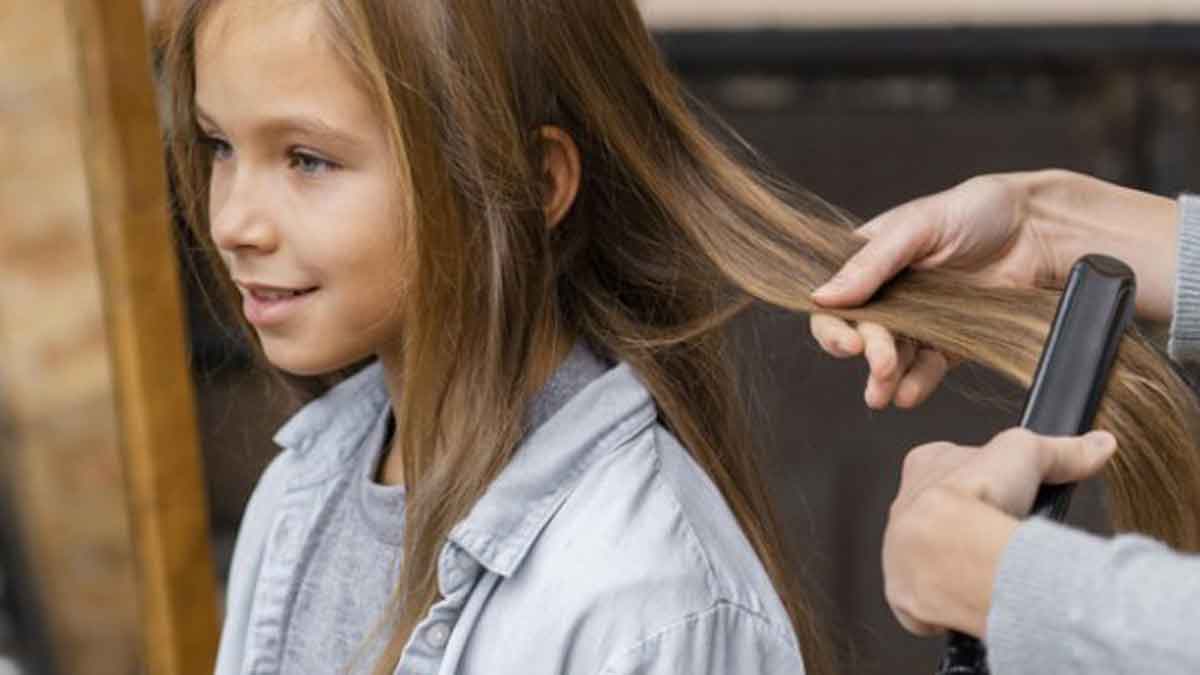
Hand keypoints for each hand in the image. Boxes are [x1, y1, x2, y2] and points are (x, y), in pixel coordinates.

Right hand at [810, 170, 1178, 409]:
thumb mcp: (917, 227)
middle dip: (868, 355)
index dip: (833, 327)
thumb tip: (823, 297)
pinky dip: (915, 384)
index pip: (834, 302)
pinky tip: (909, 393)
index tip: (850, 344)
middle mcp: (887, 295)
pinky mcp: (948, 342)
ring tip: (886, 393)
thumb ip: (870, 264)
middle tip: (881, 366)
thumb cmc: (976, 211)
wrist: (1040, 230)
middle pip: (861, 337)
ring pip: (889, 359)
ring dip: (884, 379)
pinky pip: (924, 369)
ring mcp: (917, 321)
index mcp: (868, 261)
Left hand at [882, 428, 1117, 637]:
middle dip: (965, 523)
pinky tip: (969, 598)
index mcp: (923, 466)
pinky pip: (918, 599)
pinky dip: (941, 603)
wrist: (950, 548)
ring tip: (990, 568)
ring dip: (953, 562)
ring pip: (926, 555)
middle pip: (936, 513)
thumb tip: (1096, 445)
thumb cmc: (975, 496)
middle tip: (998, 533)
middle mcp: (903, 508)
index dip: (977, 474)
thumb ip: (1062, 450)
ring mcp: (899, 552)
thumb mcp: (1029, 454)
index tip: (1002, 486)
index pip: (945, 462)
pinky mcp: (903, 591)